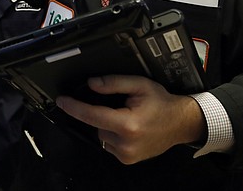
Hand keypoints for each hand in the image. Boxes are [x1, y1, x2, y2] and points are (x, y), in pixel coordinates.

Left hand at [56, 75, 204, 164]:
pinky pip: (109, 144)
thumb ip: (114, 83)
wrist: (180, 123)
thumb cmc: (162, 103)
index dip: (74, 107)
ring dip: (107, 124)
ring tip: (128, 117)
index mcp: (128, 124)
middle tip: (122, 105)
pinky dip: (113, 134)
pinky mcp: (127, 159)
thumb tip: (92, 84)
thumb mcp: (139, 85)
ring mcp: (127, 154)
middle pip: (96, 124)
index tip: (62, 101)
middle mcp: (126, 143)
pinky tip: (128, 128)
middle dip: (102, 112)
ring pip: (101, 134)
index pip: (92, 115)